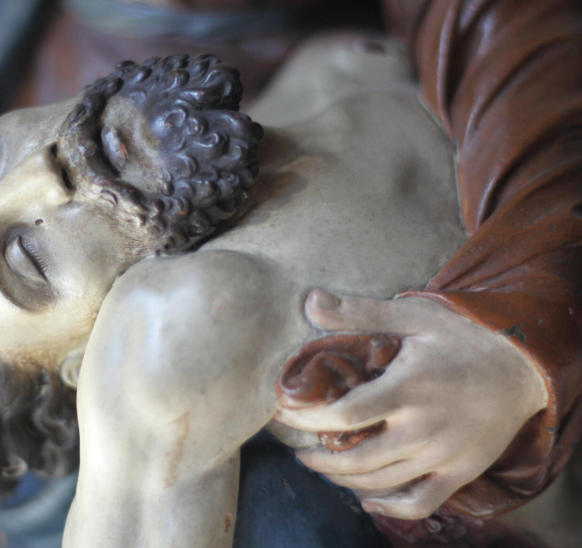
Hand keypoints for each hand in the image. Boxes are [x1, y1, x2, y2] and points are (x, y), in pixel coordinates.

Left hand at [275, 290, 548, 519]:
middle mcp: (424, 428)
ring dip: (342, 478)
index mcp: (408, 389)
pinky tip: (366, 496)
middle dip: (318, 456)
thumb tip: (310, 301)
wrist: (522, 368)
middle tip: (297, 447)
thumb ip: (361, 313)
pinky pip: (421, 502)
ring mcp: (443, 454)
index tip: (284, 414)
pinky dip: (389, 505)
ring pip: (381, 481)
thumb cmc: (462, 337)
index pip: (346, 414)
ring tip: (321, 464)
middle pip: (357, 457)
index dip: (307, 419)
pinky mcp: (460, 471)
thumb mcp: (413, 315)